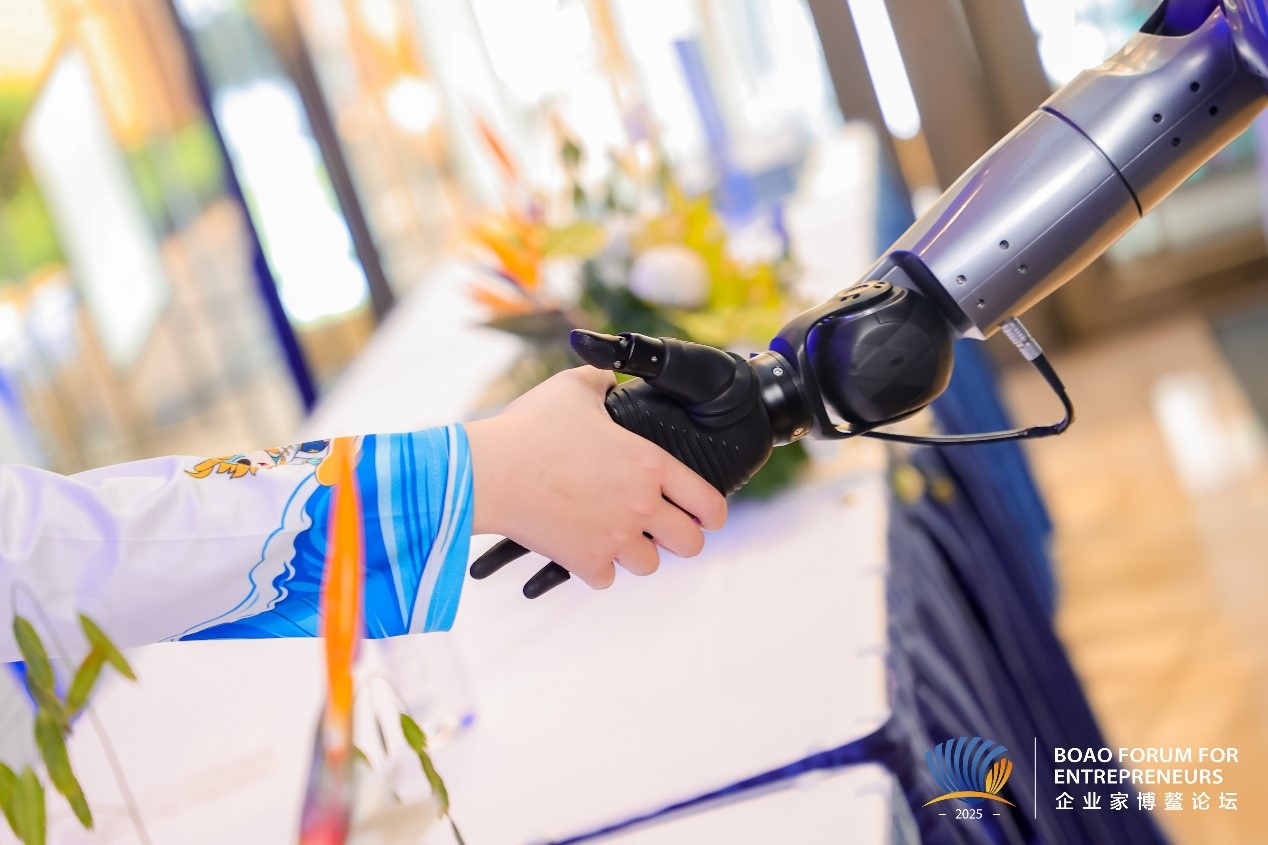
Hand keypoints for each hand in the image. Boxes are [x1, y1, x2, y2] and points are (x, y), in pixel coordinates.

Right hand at [464, 367, 727, 588]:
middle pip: (689, 544)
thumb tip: (610, 372)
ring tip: (618, 537)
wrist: (490, 471)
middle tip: (661, 531)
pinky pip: (606, 579)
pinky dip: (597, 568)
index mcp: (650, 465)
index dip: (712, 513)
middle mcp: (641, 505)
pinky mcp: (585, 561)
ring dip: (636, 553)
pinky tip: (585, 550)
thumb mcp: (573, 387)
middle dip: (680, 539)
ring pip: (649, 565)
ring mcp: (614, 537)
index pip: (708, 503)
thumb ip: (602, 378)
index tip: (705, 517)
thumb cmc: (530, 426)